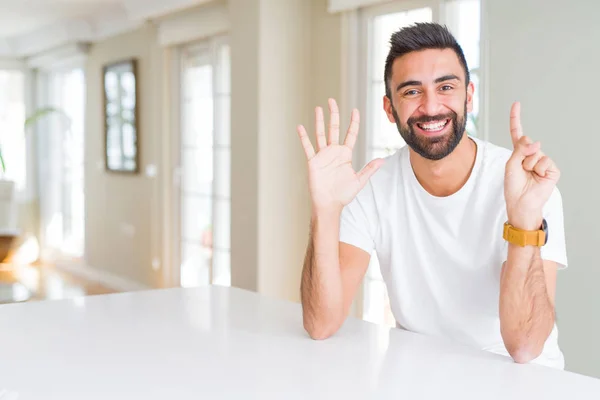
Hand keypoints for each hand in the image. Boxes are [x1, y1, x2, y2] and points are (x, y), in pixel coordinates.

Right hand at [297, 98, 383, 214]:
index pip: (350, 134)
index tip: (354, 110)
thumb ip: (369, 169)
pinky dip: (303, 137)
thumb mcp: (359, 181)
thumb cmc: (343, 194)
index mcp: (345, 154)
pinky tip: (300, 127)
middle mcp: (334, 152)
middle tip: (332, 101)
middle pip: (334, 129)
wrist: (329, 204)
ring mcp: (322, 156)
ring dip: (319, 121)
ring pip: (320, 134)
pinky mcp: (313, 162)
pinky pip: (308, 147)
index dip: (353, 122)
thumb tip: (383, 160)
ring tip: (318, 108)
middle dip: (334, 114)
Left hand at [504, 102, 559, 229]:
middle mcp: (532, 155)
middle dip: (522, 155)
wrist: (522, 203)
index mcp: (519, 153)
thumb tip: (537, 141)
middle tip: (521, 169)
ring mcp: (543, 161)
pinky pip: (545, 161)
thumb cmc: (513, 186)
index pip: (518, 133)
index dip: (517, 118)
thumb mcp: (511, 165)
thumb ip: (520, 150)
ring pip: (536, 153)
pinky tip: (538, 177)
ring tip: (528, 175)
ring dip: (529, 165)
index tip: (516, 104)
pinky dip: (539, 169)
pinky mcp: (552, 169)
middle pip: (527, 143)